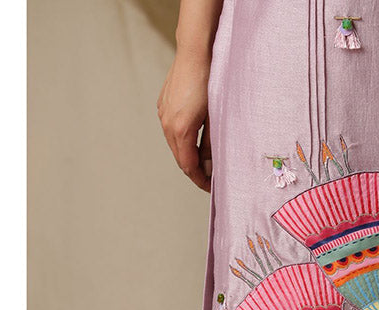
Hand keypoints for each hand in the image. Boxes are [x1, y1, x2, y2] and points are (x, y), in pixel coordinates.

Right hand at [157, 56, 211, 190]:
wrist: (195, 53)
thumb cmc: (210, 83)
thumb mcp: (216, 118)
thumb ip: (211, 145)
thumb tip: (211, 167)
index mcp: (181, 129)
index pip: (188, 166)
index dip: (200, 179)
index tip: (212, 187)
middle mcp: (167, 124)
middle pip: (180, 158)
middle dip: (195, 170)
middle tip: (211, 178)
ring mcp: (163, 114)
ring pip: (175, 145)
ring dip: (189, 155)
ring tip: (206, 161)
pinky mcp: (163, 106)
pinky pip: (172, 131)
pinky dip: (183, 141)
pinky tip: (196, 141)